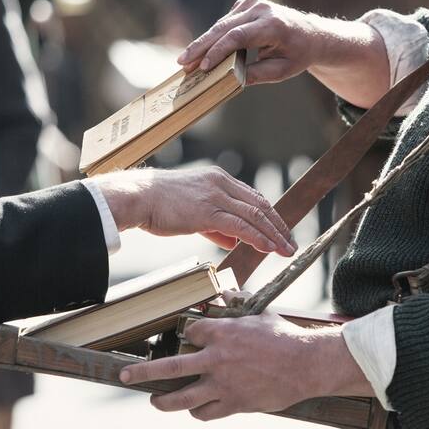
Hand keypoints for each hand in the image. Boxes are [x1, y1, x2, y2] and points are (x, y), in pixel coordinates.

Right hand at [91, 167, 295, 255]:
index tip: (280, 230)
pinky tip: (268, 248)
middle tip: (289, 242)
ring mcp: (215, 196)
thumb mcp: (191, 211)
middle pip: (260, 205)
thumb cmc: (158, 205)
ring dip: (273, 234)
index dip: (269, 215)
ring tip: (285, 249)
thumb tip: (232, 239)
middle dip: (278, 226)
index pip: (252, 197)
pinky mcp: (208, 211)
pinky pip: (241, 226)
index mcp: (217, 179)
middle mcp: (221, 184)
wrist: (138, 197)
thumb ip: (214, 225)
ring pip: (255, 215)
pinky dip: (258, 238)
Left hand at [119, 314, 370, 419]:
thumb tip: (225, 293)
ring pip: (183, 397)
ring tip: (155, 400)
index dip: (186, 332)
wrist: (307, 364)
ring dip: (164, 400)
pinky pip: (206, 412)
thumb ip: (237, 307)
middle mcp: (217, 358)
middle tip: (126, 375)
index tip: (185, 335)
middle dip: (144, 371)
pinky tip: (195, 408)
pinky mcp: (234, 403)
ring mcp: (223, 383)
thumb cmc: (285, 337)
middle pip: (170, 366)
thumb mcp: (258, 315)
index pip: (189, 330)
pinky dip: (198, 411)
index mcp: (222, 332)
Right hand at [178, 0, 325, 85]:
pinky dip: (214, 37)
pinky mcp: (246, 2)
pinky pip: (225, 22)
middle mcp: (261, 9)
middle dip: (200, 46)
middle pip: (223, 28)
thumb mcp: (282, 71)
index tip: (202, 67)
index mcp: (273, 25)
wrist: (311, 34)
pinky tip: (203, 52)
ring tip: (186, 61)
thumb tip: (230, 80)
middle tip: (182, 62)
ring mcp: (253, 3)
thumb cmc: (297, 55)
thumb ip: (258, 75)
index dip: (217, 51)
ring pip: (221, 25)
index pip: (238, 36)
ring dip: (203, 43)